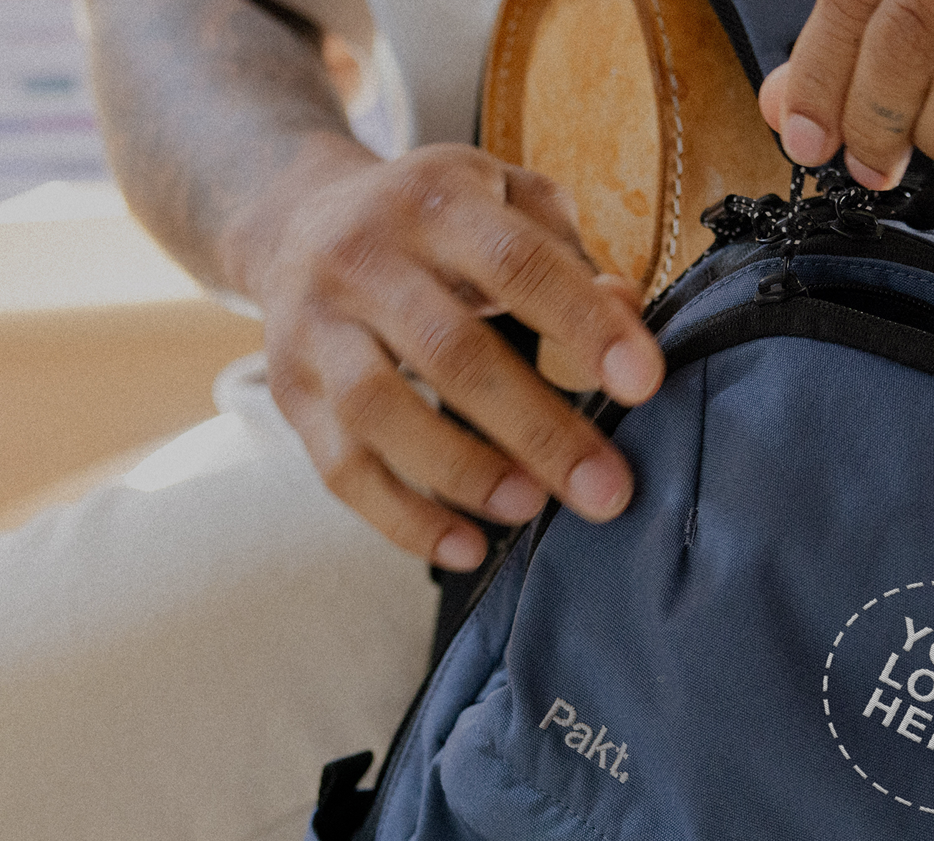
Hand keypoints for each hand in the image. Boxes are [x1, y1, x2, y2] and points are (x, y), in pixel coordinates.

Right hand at [224, 137, 665, 569]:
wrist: (293, 222)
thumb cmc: (428, 222)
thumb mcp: (499, 199)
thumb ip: (565, 253)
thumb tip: (626, 313)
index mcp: (433, 202)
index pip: (516, 263)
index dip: (581, 323)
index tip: (643, 383)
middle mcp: (362, 259)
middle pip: (449, 350)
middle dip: (537, 426)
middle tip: (605, 487)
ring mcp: (316, 329)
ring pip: (379, 410)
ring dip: (462, 470)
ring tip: (530, 508)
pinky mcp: (291, 394)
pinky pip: (340, 468)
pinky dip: (403, 518)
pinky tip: (465, 547)